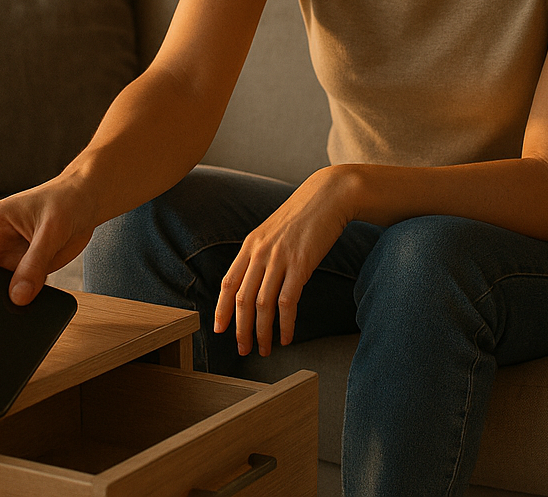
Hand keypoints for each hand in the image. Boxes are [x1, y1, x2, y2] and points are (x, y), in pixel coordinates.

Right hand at [0, 173, 94, 304]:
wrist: (88, 198)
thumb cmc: (68, 200)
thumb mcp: (52, 231)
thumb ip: (34, 265)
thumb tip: (18, 297)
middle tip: (11, 312)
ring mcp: (7, 255)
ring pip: (0, 289)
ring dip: (12, 299)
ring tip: (29, 301)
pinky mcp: (23, 265)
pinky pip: (19, 289)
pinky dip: (27, 296)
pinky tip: (38, 298)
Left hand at [214, 166, 354, 356]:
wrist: (328, 196)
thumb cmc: (304, 215)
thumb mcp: (274, 231)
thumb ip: (262, 253)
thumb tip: (254, 282)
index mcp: (251, 244)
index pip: (228, 282)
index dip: (221, 309)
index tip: (219, 330)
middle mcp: (261, 252)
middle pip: (243, 299)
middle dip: (241, 329)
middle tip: (243, 350)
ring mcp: (280, 258)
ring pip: (263, 305)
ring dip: (263, 332)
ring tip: (266, 349)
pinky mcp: (301, 264)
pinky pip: (287, 302)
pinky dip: (285, 324)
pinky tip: (287, 336)